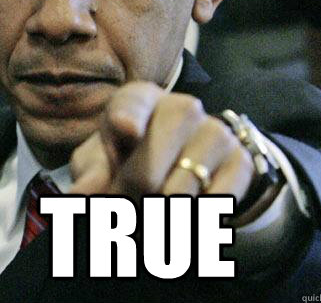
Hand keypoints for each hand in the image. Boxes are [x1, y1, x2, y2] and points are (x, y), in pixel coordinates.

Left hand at [70, 81, 255, 204]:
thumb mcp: (103, 158)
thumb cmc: (132, 155)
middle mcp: (181, 107)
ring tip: (153, 209)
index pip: (132, 105)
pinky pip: (216, 205)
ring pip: (178, 197)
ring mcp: (214, 131)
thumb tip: (81, 194)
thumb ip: (91, 171)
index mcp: (140, 98)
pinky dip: (197, 222)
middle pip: (146, 174)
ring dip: (159, 219)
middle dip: (130, 204)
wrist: (186, 158)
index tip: (127, 130)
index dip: (128, 119)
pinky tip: (188, 211)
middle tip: (127, 205)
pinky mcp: (239, 159)